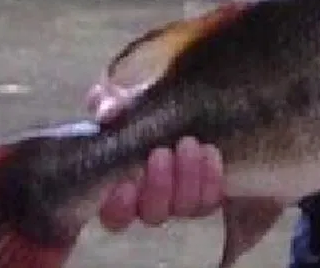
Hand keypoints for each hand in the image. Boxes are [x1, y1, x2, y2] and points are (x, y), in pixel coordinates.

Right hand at [84, 77, 224, 230]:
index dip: (119, 207)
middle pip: (152, 214)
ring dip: (187, 177)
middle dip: (158, 185)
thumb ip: (109, 105)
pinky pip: (210, 199)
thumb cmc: (140, 108)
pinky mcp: (206, 194)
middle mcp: (149, 202)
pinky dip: (210, 177)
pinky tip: (209, 151)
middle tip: (161, 152)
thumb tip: (109, 113)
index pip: (113, 217)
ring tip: (189, 144)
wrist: (180, 104)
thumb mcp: (120, 101)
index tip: (127, 184)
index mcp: (119, 188)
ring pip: (184, 207)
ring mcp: (180, 201)